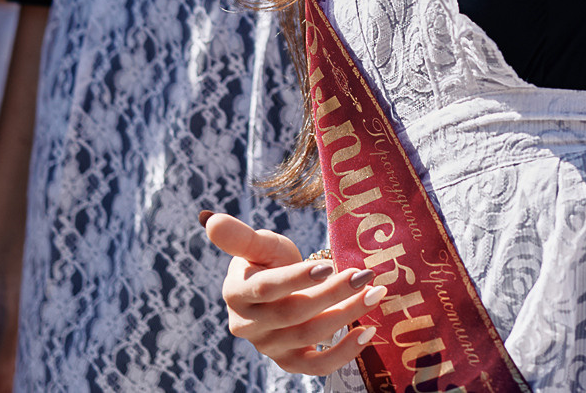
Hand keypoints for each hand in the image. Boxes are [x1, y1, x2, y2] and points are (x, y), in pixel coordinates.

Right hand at [206, 211, 383, 376]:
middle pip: (293, 313)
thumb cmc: (267, 262)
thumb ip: (240, 237)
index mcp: (236, 294)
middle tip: (365, 275)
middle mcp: (248, 326)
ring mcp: (268, 347)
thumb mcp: (258, 246)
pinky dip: (343, 354)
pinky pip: (316, 366)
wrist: (276, 289)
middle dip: (333, 294)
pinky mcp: (289, 362)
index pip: (267, 288)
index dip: (296, 279)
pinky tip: (366, 332)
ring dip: (346, 315)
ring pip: (309, 336)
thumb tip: (211, 220)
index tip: (327, 266)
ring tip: (374, 294)